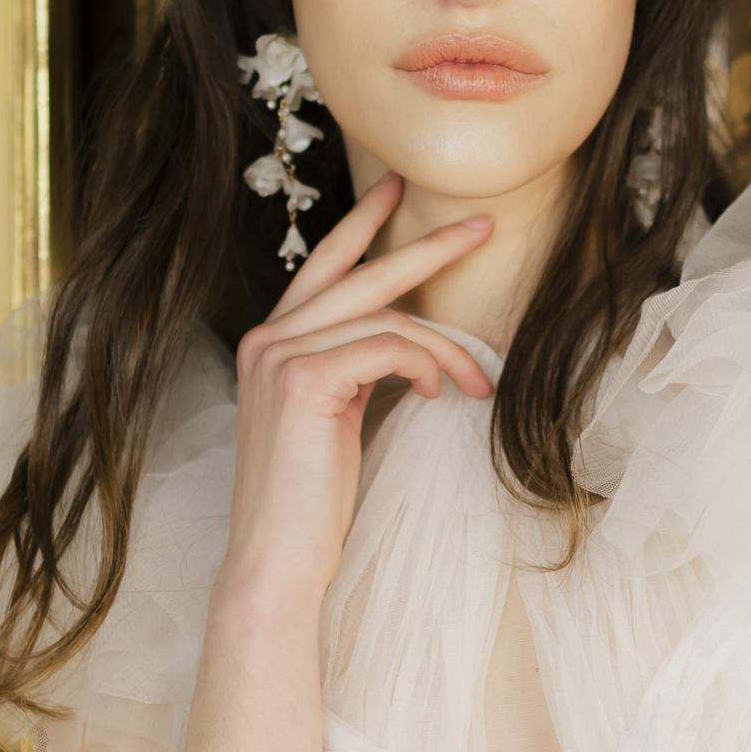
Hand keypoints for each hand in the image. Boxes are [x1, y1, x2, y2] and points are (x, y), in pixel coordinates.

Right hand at [224, 173, 494, 604]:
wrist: (278, 560)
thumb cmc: (313, 504)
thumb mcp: (337, 422)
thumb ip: (355, 372)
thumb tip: (412, 346)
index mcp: (270, 345)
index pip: (322, 268)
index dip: (361, 226)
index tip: (397, 190)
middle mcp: (267, 339)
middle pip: (358, 271)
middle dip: (426, 245)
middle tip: (483, 224)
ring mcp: (278, 356)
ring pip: (386, 317)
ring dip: (447, 348)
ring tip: (479, 381)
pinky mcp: (303, 380)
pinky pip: (389, 347)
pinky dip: (428, 365)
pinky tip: (441, 394)